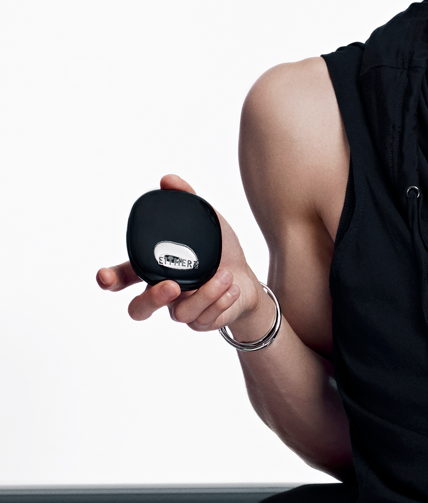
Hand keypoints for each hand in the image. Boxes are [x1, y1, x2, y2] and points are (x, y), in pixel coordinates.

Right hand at [96, 174, 272, 340]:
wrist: (247, 281)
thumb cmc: (220, 252)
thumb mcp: (208, 221)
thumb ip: (186, 200)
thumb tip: (167, 179)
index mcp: (155, 270)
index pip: (123, 277)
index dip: (110, 279)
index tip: (105, 277)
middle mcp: (163, 293)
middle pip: (138, 310)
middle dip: (151, 300)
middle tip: (172, 285)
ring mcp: (180, 311)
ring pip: (180, 313)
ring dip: (206, 293)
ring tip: (225, 276)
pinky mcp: (200, 323)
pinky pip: (204, 319)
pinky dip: (220, 301)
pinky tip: (231, 287)